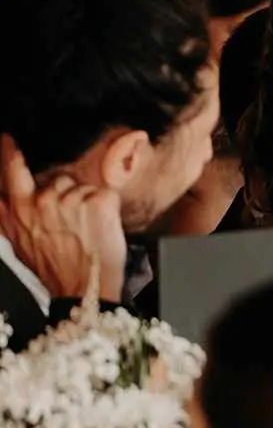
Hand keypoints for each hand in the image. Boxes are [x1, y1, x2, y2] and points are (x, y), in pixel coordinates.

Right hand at [0, 135, 125, 301]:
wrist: (84, 289)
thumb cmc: (55, 270)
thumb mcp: (19, 245)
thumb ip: (5, 219)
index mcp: (20, 212)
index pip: (12, 173)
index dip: (10, 154)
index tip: (7, 139)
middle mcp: (41, 202)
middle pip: (57, 180)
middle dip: (66, 194)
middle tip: (73, 223)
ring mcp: (70, 200)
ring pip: (82, 188)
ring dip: (86, 204)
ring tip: (85, 230)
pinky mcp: (98, 202)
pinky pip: (105, 193)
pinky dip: (107, 208)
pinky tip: (100, 227)